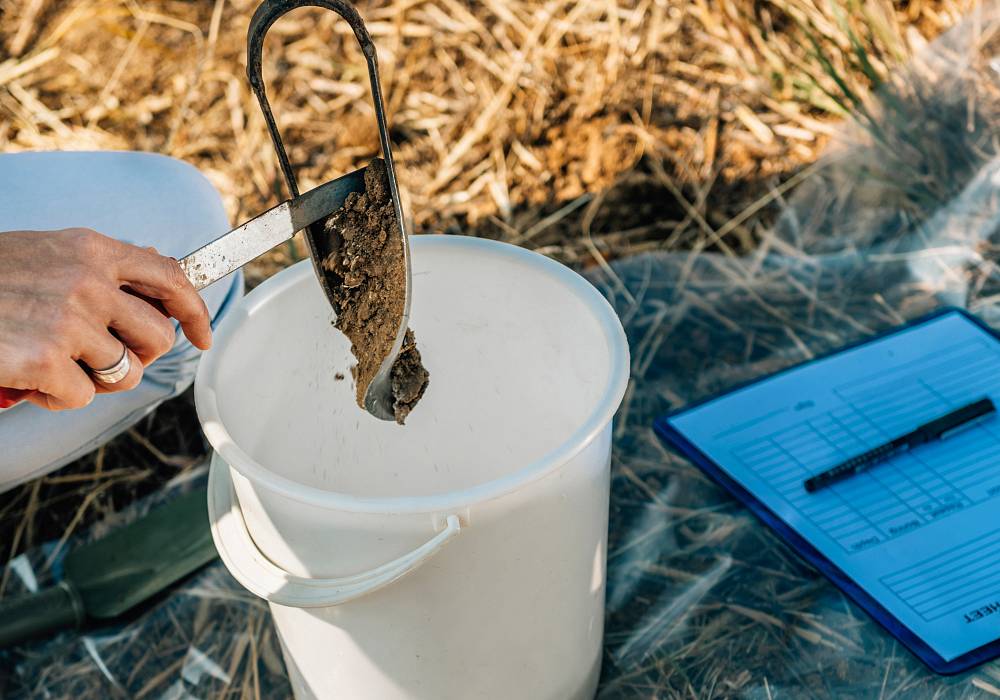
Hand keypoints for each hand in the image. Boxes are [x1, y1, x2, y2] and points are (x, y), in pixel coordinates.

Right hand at [0, 228, 211, 409]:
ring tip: (55, 364)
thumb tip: (160, 273)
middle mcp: (88, 281)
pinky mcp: (45, 360)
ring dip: (95, 379)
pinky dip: (57, 398)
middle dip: (137, 357)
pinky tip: (29, 378)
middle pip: (157, 338)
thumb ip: (101, 265)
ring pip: (125, 374)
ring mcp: (68, 321)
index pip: (171, 277)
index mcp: (92, 249)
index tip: (204, 336)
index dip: (195, 312)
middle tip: (102, 358)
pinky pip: (84, 397)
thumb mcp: (48, 252)